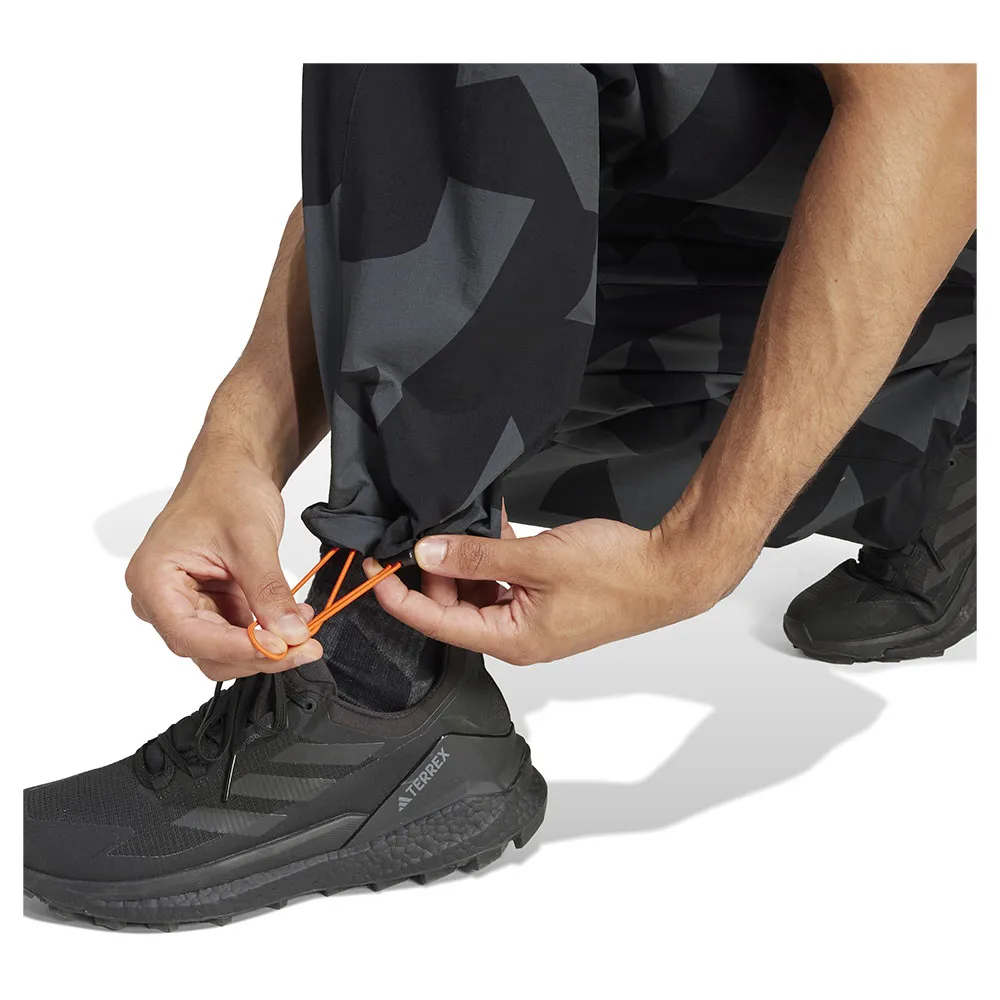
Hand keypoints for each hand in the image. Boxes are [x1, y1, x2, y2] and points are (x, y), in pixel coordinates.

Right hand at [125, 447, 323, 680]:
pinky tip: (295, 620)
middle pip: (206, 650)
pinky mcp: (210, 605)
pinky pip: (237, 633)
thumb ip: (268, 590)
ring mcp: (186, 605)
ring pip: (224, 649)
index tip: (282, 648)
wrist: (231, 469)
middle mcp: (161, 599)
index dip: (238, 648)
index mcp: (153, 579)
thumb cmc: (226, 488)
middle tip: (306, 646)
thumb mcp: (251, 539)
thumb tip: (290, 635)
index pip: (189, 635)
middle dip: (258, 653)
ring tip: (305, 630)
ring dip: (267, 646)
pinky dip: (268, 632)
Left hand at [366, 509, 753, 665]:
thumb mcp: (537, 559)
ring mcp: (532, 621)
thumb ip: (478, 555)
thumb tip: (428, 552)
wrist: (670, 571)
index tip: (373, 566)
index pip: (434, 624)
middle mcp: (516, 638)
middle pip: (452, 608)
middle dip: (433, 571)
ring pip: (476, 594)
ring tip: (456, 526)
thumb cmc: (616, 574)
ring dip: (463, 561)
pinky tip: (489, 528)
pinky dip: (490, 558)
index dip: (398, 594)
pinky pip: (503, 583)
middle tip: (420, 531)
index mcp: (511, 640)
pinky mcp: (545, 603)